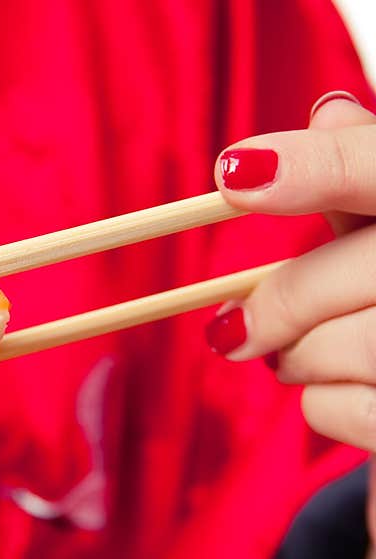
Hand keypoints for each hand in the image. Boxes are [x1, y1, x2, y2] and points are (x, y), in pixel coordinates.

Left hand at [206, 90, 375, 558]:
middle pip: (335, 278)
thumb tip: (326, 112)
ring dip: (294, 357)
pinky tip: (348, 389)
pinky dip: (322, 404)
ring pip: (329, 351)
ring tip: (304, 355)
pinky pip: (335, 411)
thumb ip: (363, 171)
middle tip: (235, 328)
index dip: (310, 168)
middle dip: (275, 307)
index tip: (232, 175)